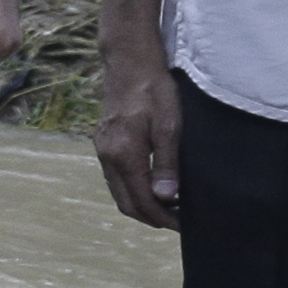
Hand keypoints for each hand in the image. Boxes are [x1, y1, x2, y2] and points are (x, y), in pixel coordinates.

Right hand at [92, 40, 183, 229]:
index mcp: (123, 155)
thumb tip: (167, 197)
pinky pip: (115, 178)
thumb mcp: (169, 126)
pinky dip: (133, 190)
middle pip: (126, 203)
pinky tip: (151, 184)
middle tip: (179, 222)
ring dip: (141, 205)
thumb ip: (166, 163)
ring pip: (119, 192)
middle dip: (151, 218)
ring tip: (168, 206)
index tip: (184, 225)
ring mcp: (102, 149)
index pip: (142, 201)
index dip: (163, 218)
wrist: (130, 62)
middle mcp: (107, 156)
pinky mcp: (104, 142)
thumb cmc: (154, 90)